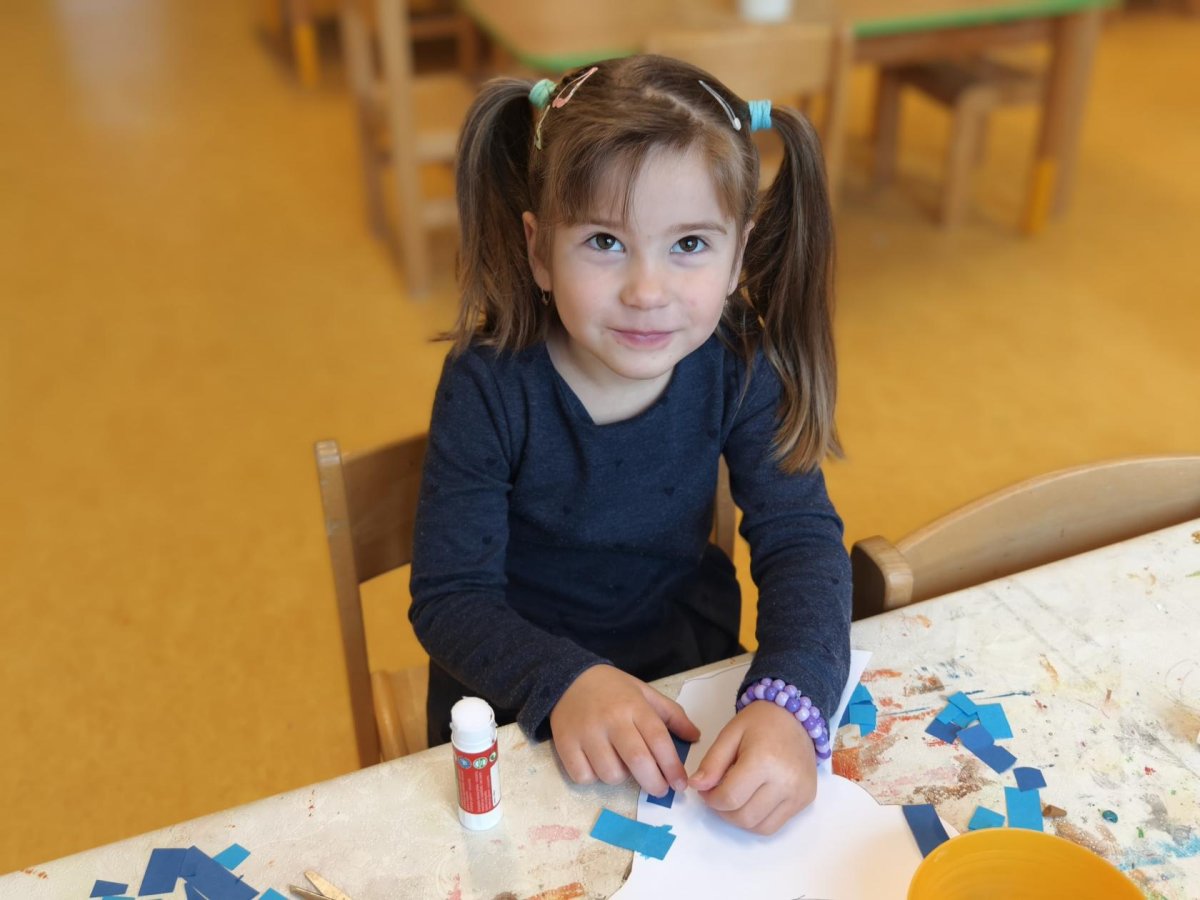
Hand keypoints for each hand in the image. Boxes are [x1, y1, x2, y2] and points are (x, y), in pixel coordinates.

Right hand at [549, 665, 700, 798]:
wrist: (568, 679)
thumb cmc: (612, 689)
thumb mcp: (645, 693)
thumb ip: (672, 715)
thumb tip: (695, 736)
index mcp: (634, 706)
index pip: (658, 741)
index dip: (673, 767)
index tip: (680, 784)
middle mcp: (611, 719)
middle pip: (638, 761)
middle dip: (654, 783)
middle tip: (660, 790)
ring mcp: (586, 733)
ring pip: (610, 774)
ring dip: (621, 778)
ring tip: (621, 765)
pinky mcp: (565, 744)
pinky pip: (584, 777)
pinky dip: (593, 778)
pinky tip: (597, 764)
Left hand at [689, 699, 817, 834]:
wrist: (795, 717)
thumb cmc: (760, 722)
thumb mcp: (730, 734)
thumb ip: (712, 762)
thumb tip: (696, 786)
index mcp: (764, 761)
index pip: (730, 798)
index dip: (710, 799)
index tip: (705, 788)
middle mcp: (785, 781)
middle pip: (744, 817)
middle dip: (723, 811)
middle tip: (717, 795)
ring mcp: (799, 793)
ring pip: (760, 828)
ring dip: (740, 820)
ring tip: (734, 799)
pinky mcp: (806, 800)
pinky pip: (776, 824)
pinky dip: (758, 820)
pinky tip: (752, 801)